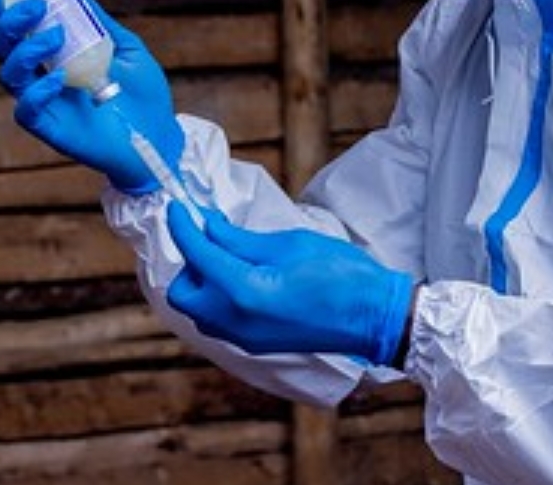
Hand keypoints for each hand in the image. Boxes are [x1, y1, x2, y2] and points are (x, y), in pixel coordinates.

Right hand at [0, 0, 183, 193]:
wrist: (161, 137)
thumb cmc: (144, 95)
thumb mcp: (126, 49)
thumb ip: (100, 22)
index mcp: (54, 58)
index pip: (17, 32)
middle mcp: (42, 79)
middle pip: (3, 50)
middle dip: (8, 23)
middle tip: (36, 6)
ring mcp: (46, 105)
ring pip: (10, 76)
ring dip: (26, 50)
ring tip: (56, 35)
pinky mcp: (52, 130)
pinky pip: (27, 112)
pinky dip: (36, 92)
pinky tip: (58, 78)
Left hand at [166, 202, 414, 365]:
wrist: (374, 317)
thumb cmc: (341, 274)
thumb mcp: (288, 244)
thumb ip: (239, 240)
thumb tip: (208, 226)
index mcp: (244, 293)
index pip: (196, 255)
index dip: (182, 227)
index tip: (178, 207)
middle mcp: (236, 322)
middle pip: (182, 293)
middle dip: (188, 261)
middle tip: (208, 235)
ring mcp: (244, 339)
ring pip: (197, 310)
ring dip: (201, 281)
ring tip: (226, 254)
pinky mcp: (255, 344)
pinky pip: (218, 320)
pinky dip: (216, 297)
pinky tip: (239, 275)